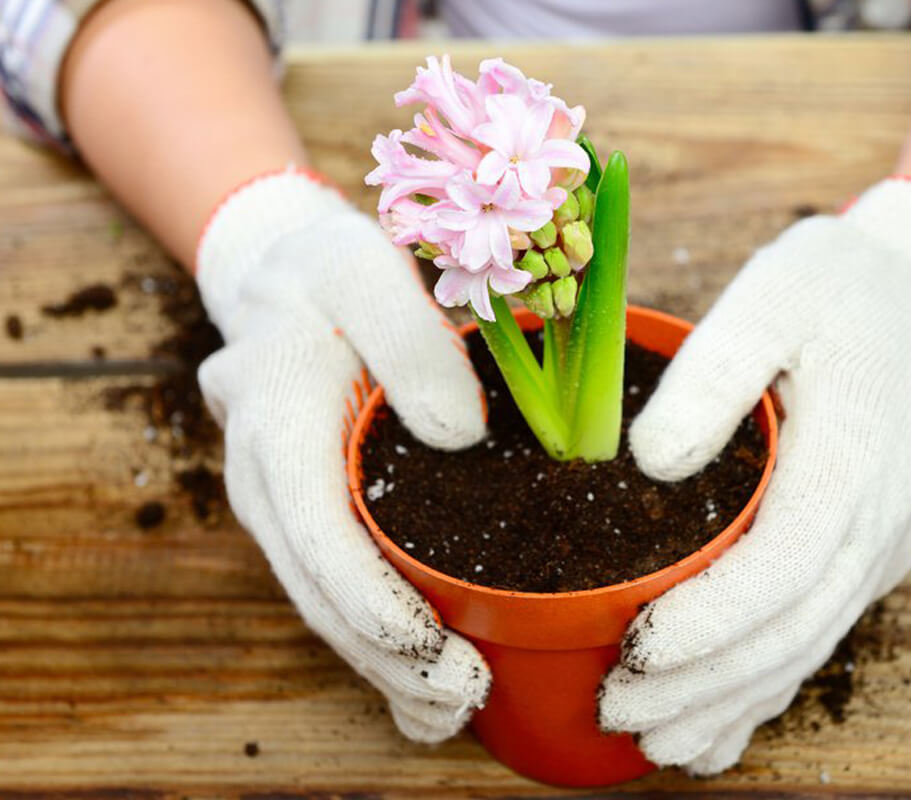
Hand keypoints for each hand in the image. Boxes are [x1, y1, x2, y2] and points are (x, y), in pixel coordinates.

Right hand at [196, 169, 489, 741]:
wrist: (283, 273)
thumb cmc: (334, 269)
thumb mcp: (373, 272)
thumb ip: (413, 341)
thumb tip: (460, 436)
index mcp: (277, 417)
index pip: (315, 528)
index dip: (368, 599)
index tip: (429, 647)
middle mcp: (264, 474)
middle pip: (315, 587)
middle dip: (385, 656)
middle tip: (461, 697)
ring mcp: (279, 499)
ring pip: (320, 601)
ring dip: (381, 666)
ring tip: (452, 712)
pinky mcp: (305, 511)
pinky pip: (331, 585)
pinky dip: (375, 638)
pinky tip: (422, 679)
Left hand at [599, 177, 910, 773]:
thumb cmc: (837, 291)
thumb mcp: (771, 297)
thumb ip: (712, 374)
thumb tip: (649, 462)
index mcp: (852, 457)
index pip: (783, 566)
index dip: (711, 621)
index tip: (636, 652)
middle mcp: (879, 518)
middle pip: (792, 630)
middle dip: (704, 684)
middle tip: (619, 711)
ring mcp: (884, 542)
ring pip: (809, 646)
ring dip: (733, 702)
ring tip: (657, 742)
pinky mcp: (874, 550)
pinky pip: (820, 631)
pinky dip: (769, 686)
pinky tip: (720, 726)